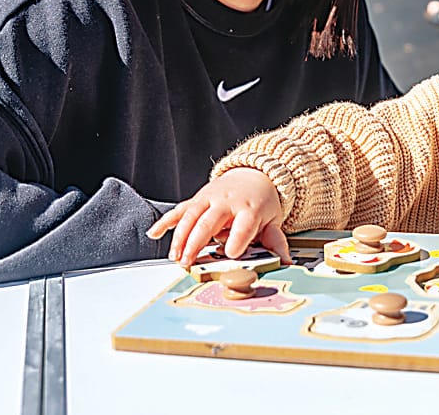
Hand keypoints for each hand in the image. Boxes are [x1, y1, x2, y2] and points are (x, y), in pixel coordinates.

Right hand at [146, 168, 290, 267]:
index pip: (243, 224)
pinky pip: (179, 209)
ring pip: (191, 216)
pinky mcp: (198, 199)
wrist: (253, 175)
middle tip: (190, 262)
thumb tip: (285, 262)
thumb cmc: (261, 203)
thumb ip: (276, 242)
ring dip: (180, 237)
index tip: (230, 254)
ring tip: (176, 257)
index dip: (237, 239)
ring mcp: (210, 198)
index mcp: (250, 208)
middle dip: (198, 241)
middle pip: (210, 221)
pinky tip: (153, 233)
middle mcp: (228, 202)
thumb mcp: (273, 220)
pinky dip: (165, 221)